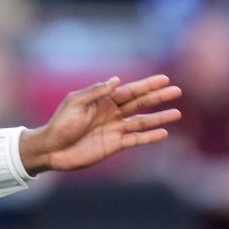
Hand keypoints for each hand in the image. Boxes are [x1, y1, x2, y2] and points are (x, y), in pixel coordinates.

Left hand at [20, 74, 181, 173]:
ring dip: (159, 117)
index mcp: (101, 101)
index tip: (164, 79)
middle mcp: (111, 114)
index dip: (146, 85)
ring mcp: (114, 129)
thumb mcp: (74, 103)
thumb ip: (95, 92)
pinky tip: (163, 133)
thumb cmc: (60, 124)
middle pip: (139, 103)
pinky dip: (149, 136)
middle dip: (157, 97)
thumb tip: (116, 80)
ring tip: (177, 113)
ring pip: (142, 121)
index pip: (128, 91)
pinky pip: (135, 139)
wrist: (51, 149)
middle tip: (177, 91)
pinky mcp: (114, 145)